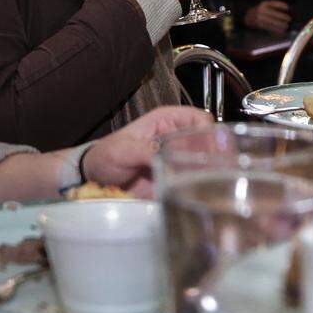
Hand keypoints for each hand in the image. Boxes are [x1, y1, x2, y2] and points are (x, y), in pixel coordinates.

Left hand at [81, 107, 212, 196]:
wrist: (96, 180)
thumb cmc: (106, 155)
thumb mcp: (122, 150)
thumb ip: (143, 151)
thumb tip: (163, 157)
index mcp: (168, 120)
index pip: (200, 119)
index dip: (208, 132)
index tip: (210, 148)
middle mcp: (178, 137)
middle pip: (209, 140)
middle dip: (216, 154)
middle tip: (216, 169)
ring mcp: (179, 159)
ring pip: (207, 160)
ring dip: (212, 171)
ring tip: (212, 183)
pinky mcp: (177, 178)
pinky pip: (196, 181)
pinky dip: (202, 186)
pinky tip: (203, 193)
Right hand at [245, 0, 290, 34]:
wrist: (249, 16)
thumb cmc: (261, 10)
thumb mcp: (266, 5)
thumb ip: (274, 6)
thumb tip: (287, 9)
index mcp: (264, 4)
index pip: (273, 3)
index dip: (281, 5)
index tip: (287, 7)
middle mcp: (261, 10)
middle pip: (274, 13)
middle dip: (282, 17)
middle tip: (289, 19)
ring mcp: (260, 18)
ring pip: (272, 22)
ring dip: (280, 24)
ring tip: (286, 26)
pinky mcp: (260, 24)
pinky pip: (269, 27)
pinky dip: (276, 29)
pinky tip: (281, 30)